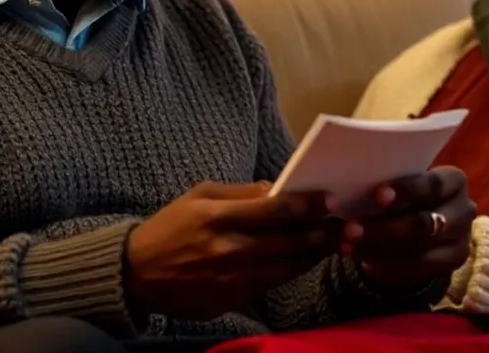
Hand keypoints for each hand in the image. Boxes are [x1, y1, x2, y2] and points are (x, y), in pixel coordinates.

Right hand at [125, 181, 340, 319]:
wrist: (136, 274)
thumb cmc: (170, 227)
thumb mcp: (199, 196)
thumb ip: (239, 193)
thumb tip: (276, 188)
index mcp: (219, 218)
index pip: (274, 211)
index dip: (307, 206)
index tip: (331, 200)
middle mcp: (229, 249)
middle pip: (288, 242)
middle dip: (324, 234)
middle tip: (352, 225)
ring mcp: (232, 278)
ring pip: (287, 266)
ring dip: (316, 255)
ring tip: (340, 243)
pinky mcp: (232, 299)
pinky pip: (272, 283)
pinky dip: (294, 271)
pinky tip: (309, 260)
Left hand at [349, 166, 475, 291]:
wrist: (419, 229)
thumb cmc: (404, 198)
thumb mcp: (400, 188)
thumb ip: (385, 187)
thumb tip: (346, 187)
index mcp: (454, 180)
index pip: (433, 185)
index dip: (406, 190)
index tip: (377, 195)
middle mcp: (465, 208)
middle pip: (425, 222)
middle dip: (385, 226)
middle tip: (350, 228)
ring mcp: (462, 239)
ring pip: (418, 248)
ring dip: (378, 247)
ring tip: (347, 244)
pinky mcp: (453, 262)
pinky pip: (416, 266)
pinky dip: (383, 260)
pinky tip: (358, 255)